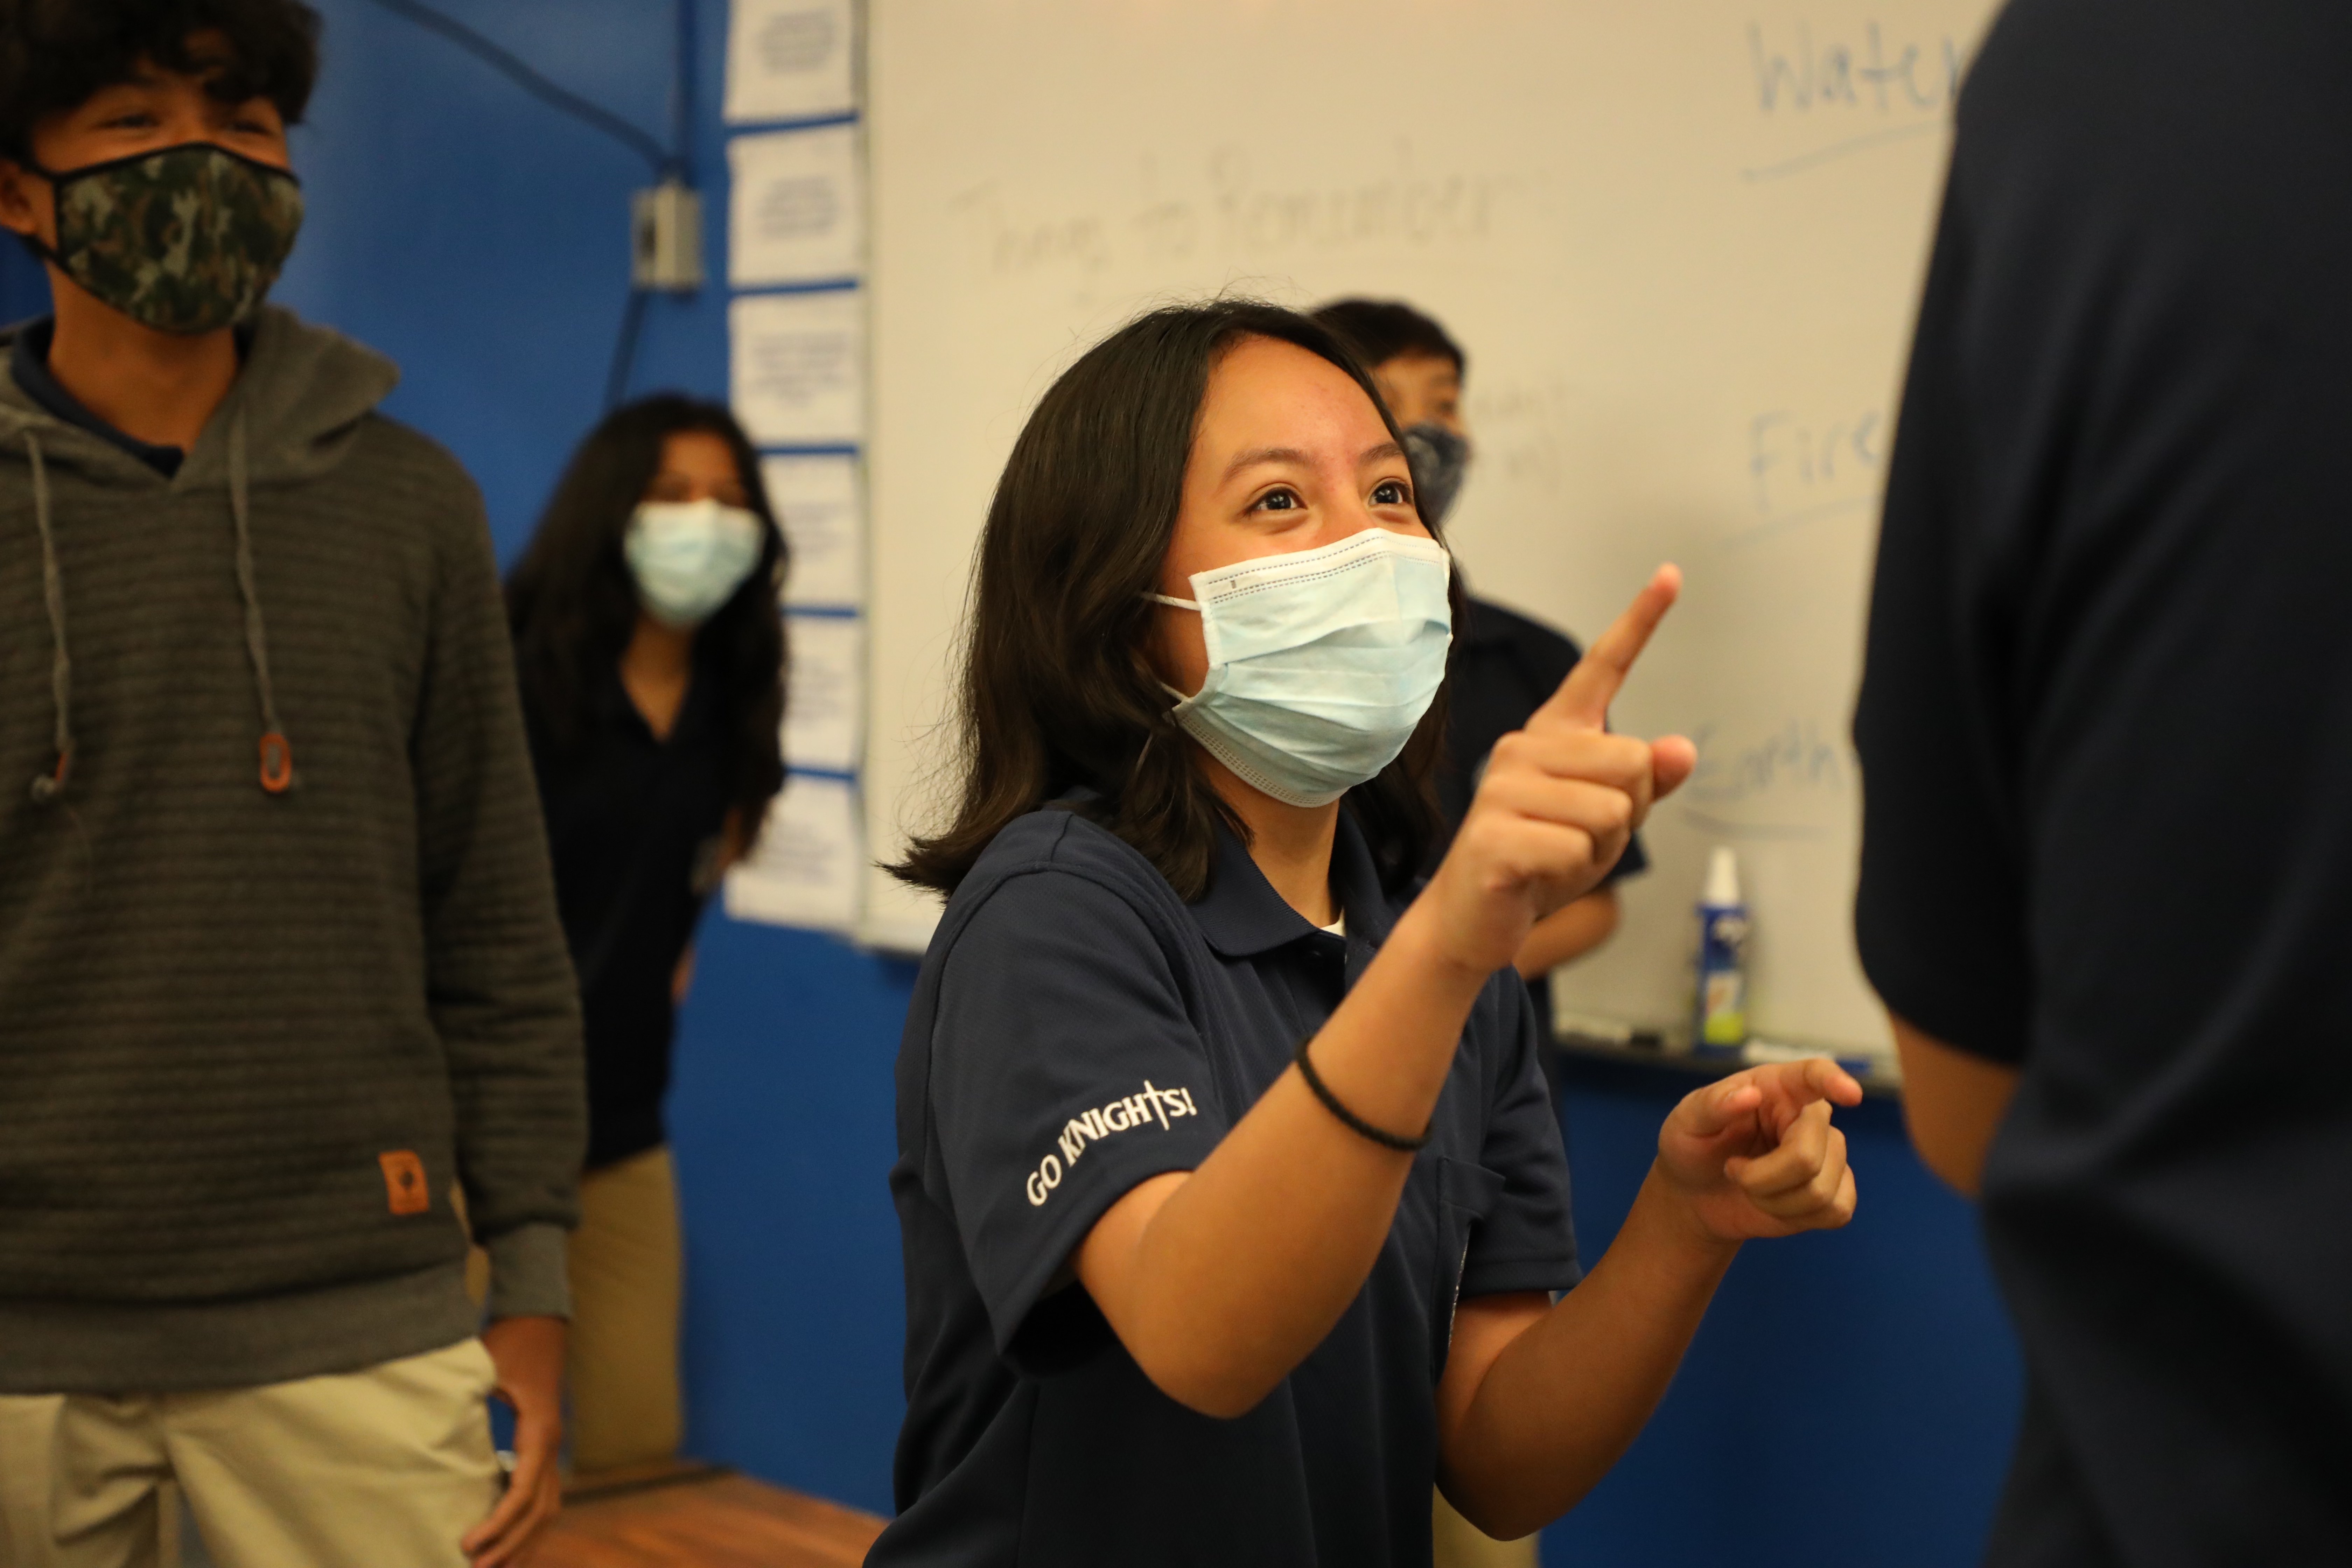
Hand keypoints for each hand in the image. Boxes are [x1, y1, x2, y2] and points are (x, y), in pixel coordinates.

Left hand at [463, 1315, 566, 1567]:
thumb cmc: (510, 1343)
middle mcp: (550, 1443)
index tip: (468, 1544)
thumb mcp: (486, 1368)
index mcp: (539, 1430)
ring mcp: (551, 1447)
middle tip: (475, 1567)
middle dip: (511, 1544)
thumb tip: (428, 1432)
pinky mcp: (543, 1448)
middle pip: (540, 1510)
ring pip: (548, 1509)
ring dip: (523, 1542)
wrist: (538, 1321)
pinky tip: (509, 1544)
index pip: (523, 1491)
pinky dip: (528, 1526)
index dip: (498, 1523)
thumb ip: (465, 1400)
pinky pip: (543, 1497)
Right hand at [1415, 565, 1698, 976]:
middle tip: (1580, 836)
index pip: (1602, 668)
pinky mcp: (1492, 834)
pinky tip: (1537, 876)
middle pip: (1631, 762)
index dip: (1639, 621)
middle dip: (1626, 813)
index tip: (1671, 573)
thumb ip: (1646, 783)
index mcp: (1554, 734)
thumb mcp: (1608, 820)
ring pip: (1610, 810)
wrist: (1477, 916)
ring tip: (1557, 856)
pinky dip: (1570, 872)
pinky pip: (1575, 849)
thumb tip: (1681, 749)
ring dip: (1598, 849)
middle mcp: (1523, 746)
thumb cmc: (1543, 859)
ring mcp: (1501, 788)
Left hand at [1655, 1059, 1863, 1241]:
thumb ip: (1712, 1105)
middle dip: (1761, 1178)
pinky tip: (1773, 1204)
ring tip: (1749, 1186)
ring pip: (1821, 1190)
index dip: (1835, 1081)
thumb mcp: (1686, 1121)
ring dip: (1772, 1200)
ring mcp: (1828, 1155)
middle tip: (1733, 1170)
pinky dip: (1795, 1217)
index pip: (1814, 1075)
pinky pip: (1837, 1212)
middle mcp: (1810, 1118)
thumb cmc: (1692, 1147)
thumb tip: (1748, 1094)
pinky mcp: (1834, 1193)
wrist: (1694, 1194)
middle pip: (1809, 1154)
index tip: (1851, 1095)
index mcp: (1777, 1087)